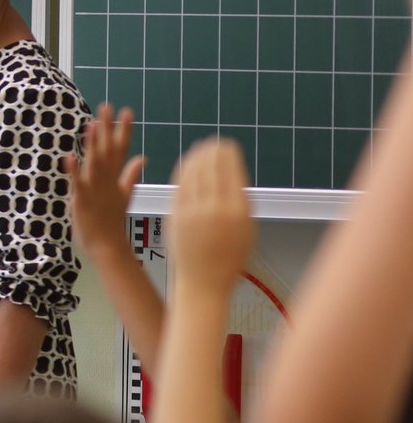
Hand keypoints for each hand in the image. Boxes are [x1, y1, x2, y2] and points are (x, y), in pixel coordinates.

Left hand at [65, 103, 145, 254]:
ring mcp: (95, 188)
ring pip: (95, 161)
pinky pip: (77, 183)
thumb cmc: (112, 219)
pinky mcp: (82, 199)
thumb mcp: (125, 194)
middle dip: (107, 128)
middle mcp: (106, 179)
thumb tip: (143, 158)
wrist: (108, 245)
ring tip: (91, 124)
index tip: (126, 111)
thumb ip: (132, 175)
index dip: (123, 129)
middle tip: (106, 107)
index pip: (121, 148)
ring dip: (93, 143)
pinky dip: (73, 170)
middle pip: (108, 149)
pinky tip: (68, 157)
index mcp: (115, 177)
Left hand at [169, 137, 254, 294]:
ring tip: (200, 148)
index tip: (228, 145)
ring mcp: (193, 212)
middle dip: (212, 151)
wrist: (203, 281)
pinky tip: (186, 164)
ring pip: (194, 174)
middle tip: (212, 142)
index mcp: (239, 212)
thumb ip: (242, 203)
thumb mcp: (248, 231)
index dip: (229, 155)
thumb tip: (236, 177)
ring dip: (197, 157)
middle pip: (213, 169)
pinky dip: (183, 171)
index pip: (233, 172)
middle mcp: (216, 209)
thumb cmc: (229, 258)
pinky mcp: (175, 215)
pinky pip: (179, 186)